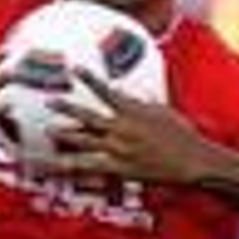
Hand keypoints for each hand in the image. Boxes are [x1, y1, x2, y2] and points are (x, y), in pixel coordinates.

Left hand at [49, 72, 211, 186]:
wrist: (191, 160)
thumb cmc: (181, 135)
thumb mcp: (163, 111)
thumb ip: (144, 102)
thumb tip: (136, 93)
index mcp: (133, 111)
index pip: (106, 91)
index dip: (89, 79)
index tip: (74, 69)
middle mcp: (122, 129)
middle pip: (88, 116)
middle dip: (67, 108)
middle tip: (48, 100)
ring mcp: (119, 149)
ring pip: (84, 142)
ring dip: (64, 136)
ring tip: (47, 131)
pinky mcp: (119, 169)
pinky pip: (91, 167)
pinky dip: (72, 166)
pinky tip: (57, 166)